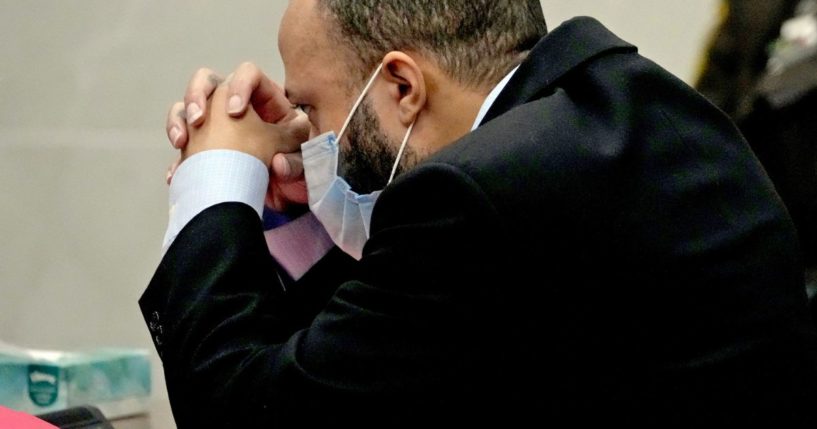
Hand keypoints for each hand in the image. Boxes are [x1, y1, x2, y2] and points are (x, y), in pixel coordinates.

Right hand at [183, 84, 298, 164]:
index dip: (239, 86)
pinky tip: (178, 172)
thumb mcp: (301, 161)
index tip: (235, 112)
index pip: (248, 73)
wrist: (280, 198)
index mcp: (265, 98)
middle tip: (198, 119)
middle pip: (208, 81)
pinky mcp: (201, 147)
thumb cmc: (292, 169)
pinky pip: (181, 144)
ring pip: (186, 108)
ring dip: (178, 121)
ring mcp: (214, 125)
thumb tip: (279, 165)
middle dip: (196, 94)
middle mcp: (235, 105)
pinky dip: (178, 157)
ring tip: (181, 142)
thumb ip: (295, 161)